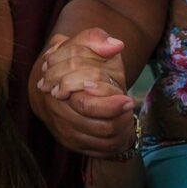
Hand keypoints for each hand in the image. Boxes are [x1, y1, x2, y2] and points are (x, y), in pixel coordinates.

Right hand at [31, 28, 137, 157]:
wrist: (58, 86)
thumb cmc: (78, 63)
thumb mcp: (85, 45)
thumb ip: (95, 39)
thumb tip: (115, 45)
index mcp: (56, 86)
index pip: (83, 102)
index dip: (107, 105)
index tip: (127, 100)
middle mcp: (56, 111)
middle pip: (91, 122)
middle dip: (115, 116)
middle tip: (130, 107)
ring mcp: (62, 129)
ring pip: (96, 136)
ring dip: (118, 128)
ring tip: (128, 115)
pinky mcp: (70, 143)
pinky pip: (97, 149)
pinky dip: (114, 141)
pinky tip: (122, 128)